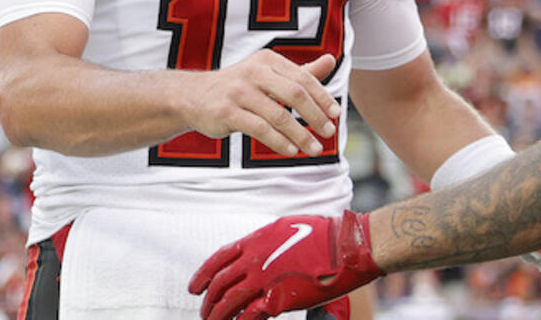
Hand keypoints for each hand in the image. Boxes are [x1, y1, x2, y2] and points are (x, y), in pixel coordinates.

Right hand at [183, 51, 340, 157]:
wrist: (193, 96)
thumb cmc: (239, 87)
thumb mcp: (268, 74)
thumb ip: (300, 71)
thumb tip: (330, 60)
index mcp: (268, 61)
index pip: (303, 78)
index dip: (323, 97)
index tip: (336, 115)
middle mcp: (254, 72)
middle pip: (295, 95)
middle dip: (316, 116)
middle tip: (329, 132)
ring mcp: (239, 92)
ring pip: (279, 116)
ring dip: (300, 135)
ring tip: (314, 149)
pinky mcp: (227, 113)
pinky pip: (260, 129)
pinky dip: (279, 142)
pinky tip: (291, 151)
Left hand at [189, 210, 381, 319]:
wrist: (346, 248)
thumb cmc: (323, 236)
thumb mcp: (286, 229)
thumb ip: (265, 243)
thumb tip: (253, 255)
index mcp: (256, 240)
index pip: (219, 259)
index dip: (203, 275)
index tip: (195, 287)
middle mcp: (256, 259)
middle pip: (220, 283)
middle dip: (208, 300)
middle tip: (204, 311)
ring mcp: (265, 280)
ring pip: (230, 302)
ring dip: (218, 315)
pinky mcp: (279, 299)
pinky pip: (250, 315)